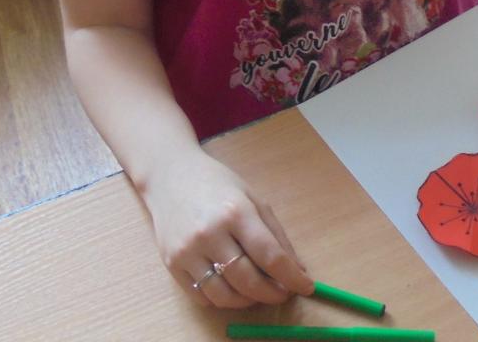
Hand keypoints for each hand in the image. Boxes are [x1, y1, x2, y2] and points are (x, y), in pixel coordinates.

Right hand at [142, 148, 313, 307]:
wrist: (170, 177)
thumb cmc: (218, 185)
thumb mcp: (253, 199)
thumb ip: (276, 234)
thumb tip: (297, 268)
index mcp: (236, 212)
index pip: (270, 255)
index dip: (291, 276)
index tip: (306, 286)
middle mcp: (210, 234)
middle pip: (247, 280)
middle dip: (272, 293)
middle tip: (283, 293)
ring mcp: (188, 252)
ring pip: (224, 295)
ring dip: (248, 301)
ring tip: (259, 292)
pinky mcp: (172, 265)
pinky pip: (202, 296)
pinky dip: (223, 300)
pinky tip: (233, 289)